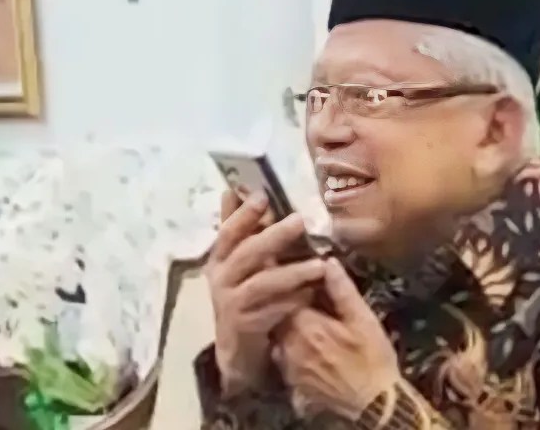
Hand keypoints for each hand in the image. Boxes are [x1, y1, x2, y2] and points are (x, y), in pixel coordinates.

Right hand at [205, 190, 326, 394]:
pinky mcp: (244, 327)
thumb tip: (232, 189)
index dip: (243, 214)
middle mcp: (221, 279)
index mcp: (220, 259)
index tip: (262, 195)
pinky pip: (271, 311)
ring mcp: (231, 304)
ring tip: (320, 265)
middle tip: (300, 221)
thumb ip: (239, 228)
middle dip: (273, 236)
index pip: (228, 232)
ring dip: (291, 273)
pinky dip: (292, 302)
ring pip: (261, 284)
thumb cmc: (243, 295)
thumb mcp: (238, 261)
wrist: (238, 349)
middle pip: (246, 253)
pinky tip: (311, 294)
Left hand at [272, 259, 400, 420]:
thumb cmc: (373, 359)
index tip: (294, 267)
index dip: (291, 280)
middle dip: (286, 300)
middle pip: (275, 313)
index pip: (283, 293)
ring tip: (306, 316)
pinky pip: (282, 355)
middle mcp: (288, 346)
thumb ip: (342, 290)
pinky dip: (290, 344)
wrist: (373, 404)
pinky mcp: (291, 382)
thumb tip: (328, 262)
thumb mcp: (364, 319)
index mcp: (305, 326)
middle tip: (301, 290)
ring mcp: (287, 366)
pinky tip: (307, 342)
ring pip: (278, 334)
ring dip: (287, 323)